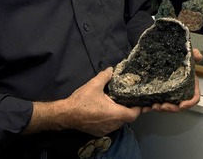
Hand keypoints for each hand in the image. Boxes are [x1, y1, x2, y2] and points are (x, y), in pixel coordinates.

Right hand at [26, 67, 140, 136]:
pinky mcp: (99, 133)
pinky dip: (111, 119)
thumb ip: (105, 76)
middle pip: (127, 118)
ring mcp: (106, 130)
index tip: (136, 101)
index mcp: (114, 113)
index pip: (134, 114)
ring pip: (119, 123)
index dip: (137, 108)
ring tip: (117, 103)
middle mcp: (112, 124)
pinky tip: (107, 111)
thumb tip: (112, 69)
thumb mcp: (94, 84)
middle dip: (128, 109)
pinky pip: (111, 126)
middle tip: (126, 99)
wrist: (65, 114)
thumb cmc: (81, 100)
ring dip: (119, 114)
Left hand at [141, 48, 202, 112]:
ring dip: (160, 109)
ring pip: (167, 107)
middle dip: (171, 108)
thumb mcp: (187, 56)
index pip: (194, 98)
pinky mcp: (160, 96)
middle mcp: (181, 93)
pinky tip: (145, 107)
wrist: (167, 57)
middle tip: (163, 106)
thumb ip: (194, 55)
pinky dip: (150, 107)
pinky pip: (157, 104)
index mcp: (190, 85)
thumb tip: (198, 55)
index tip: (182, 105)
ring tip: (153, 106)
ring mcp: (170, 96)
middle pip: (179, 106)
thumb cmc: (179, 60)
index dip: (189, 103)